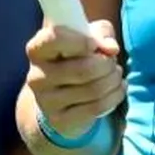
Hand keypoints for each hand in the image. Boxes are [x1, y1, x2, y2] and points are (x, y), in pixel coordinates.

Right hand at [24, 20, 124, 138]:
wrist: (58, 98)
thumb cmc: (74, 57)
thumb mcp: (86, 36)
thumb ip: (101, 33)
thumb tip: (111, 48)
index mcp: (38, 49)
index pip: (55, 38)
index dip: (82, 40)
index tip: (95, 44)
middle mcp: (37, 76)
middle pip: (85, 69)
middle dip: (108, 63)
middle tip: (112, 61)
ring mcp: (46, 102)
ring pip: (95, 89)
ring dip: (114, 79)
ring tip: (115, 74)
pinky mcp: (60, 120)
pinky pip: (98, 107)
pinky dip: (115, 95)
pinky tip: (118, 88)